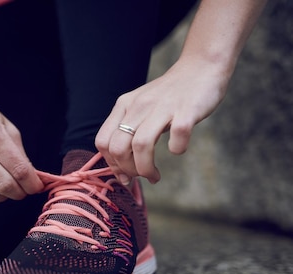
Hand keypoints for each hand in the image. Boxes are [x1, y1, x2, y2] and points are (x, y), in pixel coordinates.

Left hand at [95, 57, 230, 184]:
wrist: (201, 67)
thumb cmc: (169, 95)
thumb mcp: (140, 107)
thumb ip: (128, 132)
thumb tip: (121, 169)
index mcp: (124, 106)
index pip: (103, 142)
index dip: (111, 164)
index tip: (125, 175)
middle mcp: (139, 106)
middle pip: (118, 147)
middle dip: (127, 170)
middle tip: (141, 176)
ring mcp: (163, 107)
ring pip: (141, 145)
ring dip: (145, 168)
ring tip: (154, 176)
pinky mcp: (187, 110)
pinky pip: (177, 136)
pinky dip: (177, 149)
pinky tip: (178, 149)